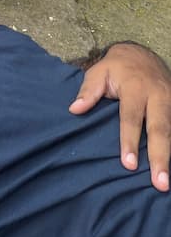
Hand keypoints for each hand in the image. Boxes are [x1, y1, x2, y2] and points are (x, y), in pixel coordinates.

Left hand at [70, 42, 170, 191]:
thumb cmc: (116, 67)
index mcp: (135, 88)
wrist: (141, 54)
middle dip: (160, 157)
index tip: (129, 164)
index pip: (131, 117)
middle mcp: (158, 96)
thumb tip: (75, 109)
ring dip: (170, 158)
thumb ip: (88, 91)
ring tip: (166, 183)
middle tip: (159, 183)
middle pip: (160, 129)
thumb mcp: (98, 71)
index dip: (130, 141)